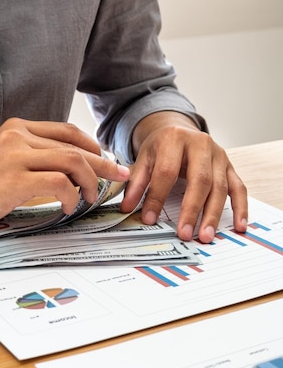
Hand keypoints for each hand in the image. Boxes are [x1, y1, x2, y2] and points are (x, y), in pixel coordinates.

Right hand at [0, 118, 130, 231]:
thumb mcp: (4, 158)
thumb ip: (32, 154)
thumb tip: (70, 166)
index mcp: (16, 128)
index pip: (66, 131)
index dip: (93, 146)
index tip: (107, 160)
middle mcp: (17, 136)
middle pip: (74, 147)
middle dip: (104, 164)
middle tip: (121, 177)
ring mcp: (14, 156)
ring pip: (72, 162)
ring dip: (90, 182)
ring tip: (90, 198)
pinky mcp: (13, 180)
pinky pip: (58, 184)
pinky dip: (70, 196)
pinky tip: (68, 206)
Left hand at [120, 112, 247, 242]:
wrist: (177, 130)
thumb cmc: (160, 148)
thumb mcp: (143, 159)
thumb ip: (135, 183)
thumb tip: (127, 208)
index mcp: (174, 139)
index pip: (166, 172)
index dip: (156, 197)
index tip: (149, 219)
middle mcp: (201, 144)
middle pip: (200, 180)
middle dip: (191, 209)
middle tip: (184, 233)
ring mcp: (219, 155)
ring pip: (220, 187)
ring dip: (213, 214)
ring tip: (206, 236)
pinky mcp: (230, 166)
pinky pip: (239, 188)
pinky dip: (240, 208)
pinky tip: (238, 226)